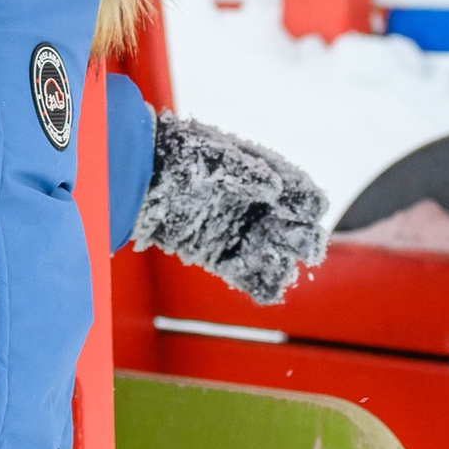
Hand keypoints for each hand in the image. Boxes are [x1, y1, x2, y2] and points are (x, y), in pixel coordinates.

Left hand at [134, 113, 325, 303]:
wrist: (139, 175)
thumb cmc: (180, 156)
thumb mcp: (216, 158)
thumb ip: (247, 172)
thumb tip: (275, 188)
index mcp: (264, 178)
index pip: (299, 194)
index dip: (307, 203)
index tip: (309, 211)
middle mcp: (256, 208)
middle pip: (292, 229)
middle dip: (303, 240)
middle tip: (308, 251)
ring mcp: (237, 232)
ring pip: (272, 255)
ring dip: (282, 265)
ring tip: (282, 271)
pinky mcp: (216, 255)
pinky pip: (245, 274)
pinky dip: (261, 286)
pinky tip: (270, 293)